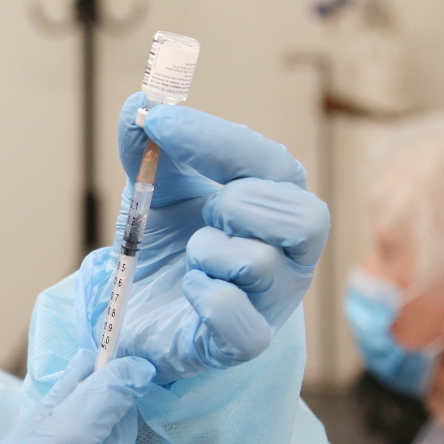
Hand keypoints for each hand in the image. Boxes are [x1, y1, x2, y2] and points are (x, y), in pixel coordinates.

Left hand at [78, 92, 329, 381]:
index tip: (159, 122)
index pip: (273, 163)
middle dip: (240, 204)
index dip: (215, 138)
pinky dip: (209, 299)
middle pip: (307, 218)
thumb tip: (140, 99)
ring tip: (191, 255)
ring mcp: (271, 302)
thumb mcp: (154, 185)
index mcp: (277, 204)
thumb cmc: (165, 241)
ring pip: (264, 265)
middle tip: (204, 212)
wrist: (136, 309)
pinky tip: (189, 288)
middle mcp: (290, 254)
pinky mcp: (242, 344)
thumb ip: (148, 143)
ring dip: (211, 251)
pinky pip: (245, 328)